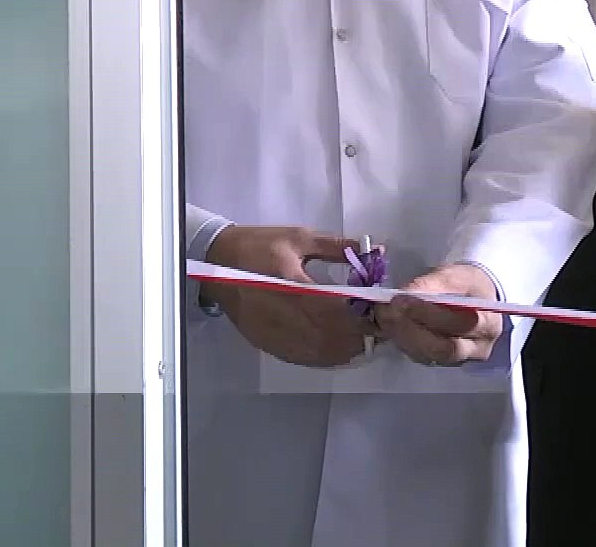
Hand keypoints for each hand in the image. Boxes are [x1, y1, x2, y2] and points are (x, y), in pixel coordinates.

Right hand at [204, 224, 372, 367]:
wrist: (214, 263)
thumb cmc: (259, 246)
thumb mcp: (299, 238)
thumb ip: (338, 247)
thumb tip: (377, 250)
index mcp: (290, 284)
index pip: (334, 308)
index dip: (360, 315)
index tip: (381, 313)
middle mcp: (280, 314)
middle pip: (328, 334)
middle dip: (358, 334)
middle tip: (380, 330)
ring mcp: (271, 333)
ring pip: (316, 351)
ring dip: (344, 349)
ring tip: (366, 341)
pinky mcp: (264, 342)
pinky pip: (299, 357)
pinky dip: (323, 357)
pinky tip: (339, 352)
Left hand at [374, 263, 504, 366]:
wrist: (474, 299)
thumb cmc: (468, 286)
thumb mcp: (456, 276)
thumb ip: (432, 284)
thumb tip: (404, 294)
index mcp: (488, 324)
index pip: (461, 325)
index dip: (429, 314)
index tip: (402, 298)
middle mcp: (476, 350)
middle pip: (442, 348)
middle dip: (410, 328)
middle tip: (386, 309)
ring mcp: (458, 361)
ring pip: (425, 354)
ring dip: (400, 334)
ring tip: (383, 313)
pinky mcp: (440, 362)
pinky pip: (417, 355)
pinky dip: (400, 339)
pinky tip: (389, 323)